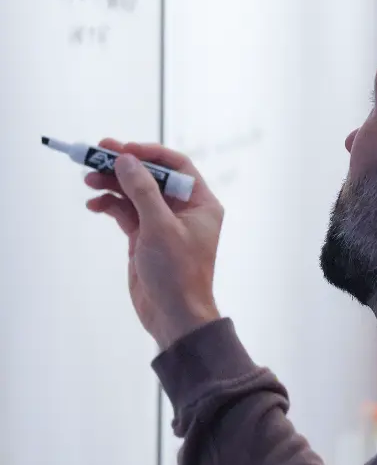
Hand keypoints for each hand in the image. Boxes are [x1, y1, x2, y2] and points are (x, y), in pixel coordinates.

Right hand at [85, 139, 222, 349]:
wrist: (174, 316)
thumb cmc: (178, 273)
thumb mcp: (160, 227)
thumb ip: (142, 191)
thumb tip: (125, 160)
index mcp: (200, 204)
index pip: (176, 166)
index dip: (149, 153)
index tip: (123, 148)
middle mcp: (183, 210)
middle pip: (150, 176)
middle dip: (123, 166)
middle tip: (95, 154)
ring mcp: (162, 223)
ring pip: (134, 193)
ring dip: (111, 184)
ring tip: (89, 180)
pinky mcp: (144, 238)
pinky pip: (125, 212)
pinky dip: (109, 205)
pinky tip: (94, 203)